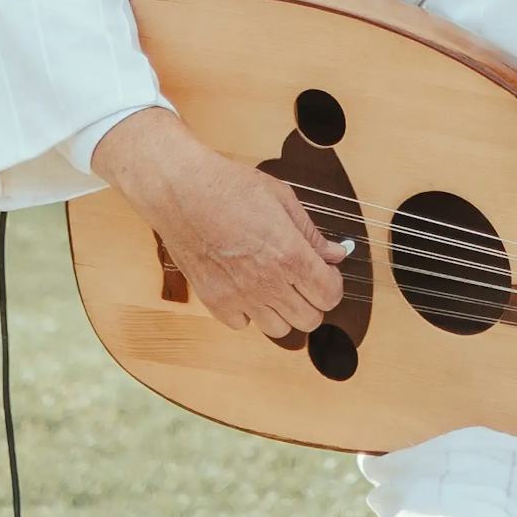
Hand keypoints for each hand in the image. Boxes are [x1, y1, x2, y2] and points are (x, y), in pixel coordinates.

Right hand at [92, 107, 349, 338]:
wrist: (181, 191)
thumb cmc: (229, 187)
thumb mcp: (282, 199)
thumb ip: (311, 233)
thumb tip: (336, 253)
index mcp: (290, 255)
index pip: (330, 295)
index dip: (333, 285)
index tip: (326, 273)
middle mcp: (267, 283)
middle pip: (310, 319)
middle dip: (314, 301)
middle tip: (304, 280)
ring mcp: (239, 296)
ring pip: (279, 330)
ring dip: (284, 312)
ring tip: (276, 286)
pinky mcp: (214, 301)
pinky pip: (242, 325)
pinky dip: (249, 313)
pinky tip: (246, 288)